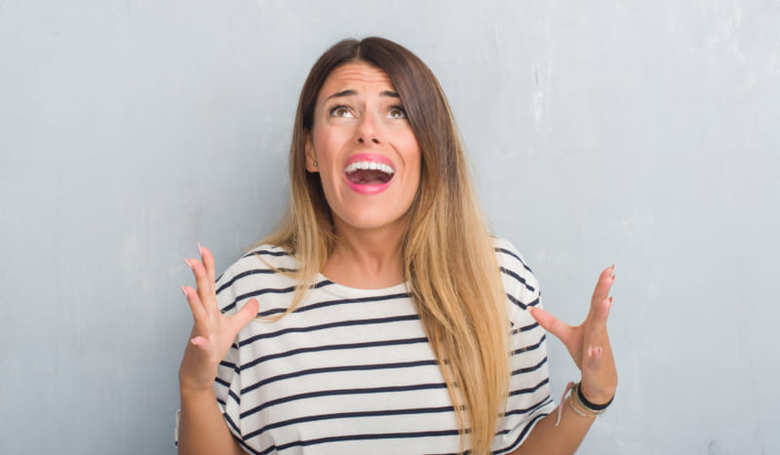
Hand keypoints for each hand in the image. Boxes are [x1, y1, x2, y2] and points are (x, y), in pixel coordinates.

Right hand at [178, 243, 258, 392]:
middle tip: (191, 259)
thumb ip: (244, 313)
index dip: (207, 267)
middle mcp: (204, 318)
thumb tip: (256, 300)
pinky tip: (198, 339)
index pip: (209, 285)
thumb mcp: (232, 327)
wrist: (198, 371)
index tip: (202, 248)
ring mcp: (201, 334)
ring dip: (193, 303)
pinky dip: (199, 342)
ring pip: (198, 316)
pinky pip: (201, 346)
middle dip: (198, 277)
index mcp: (210, 310)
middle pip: (202, 294)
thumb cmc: (213, 347)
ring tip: (187, 288)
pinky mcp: (203, 352)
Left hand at [528, 265, 617, 403]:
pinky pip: (595, 359)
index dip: (602, 284)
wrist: (600, 381)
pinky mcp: (594, 365)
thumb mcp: (567, 336)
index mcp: (593, 323)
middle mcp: (598, 332)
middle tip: (610, 274)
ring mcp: (598, 348)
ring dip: (602, 315)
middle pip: (600, 309)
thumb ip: (550, 322)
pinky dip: (595, 354)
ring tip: (606, 301)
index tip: (610, 268)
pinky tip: (595, 350)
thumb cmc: (586, 354)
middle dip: (604, 291)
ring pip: (600, 331)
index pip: (597, 300)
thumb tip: (531, 309)